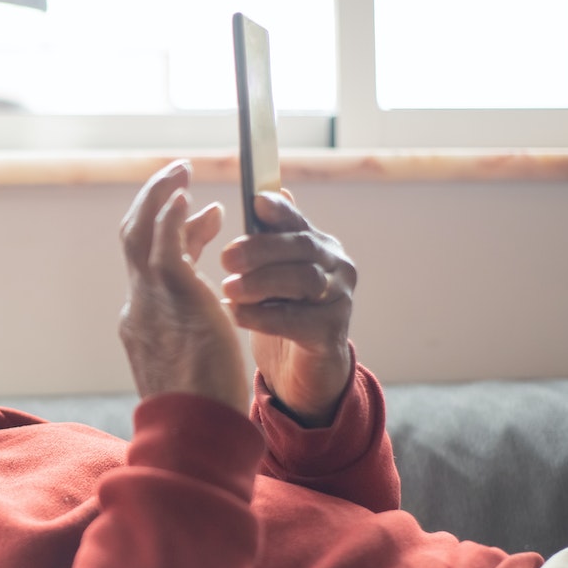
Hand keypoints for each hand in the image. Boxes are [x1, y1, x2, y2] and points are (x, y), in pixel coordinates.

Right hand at [118, 161, 249, 414]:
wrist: (195, 432)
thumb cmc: (203, 412)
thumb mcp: (194, 366)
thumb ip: (193, 338)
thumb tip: (210, 321)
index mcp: (142, 323)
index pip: (151, 264)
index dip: (174, 233)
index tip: (205, 216)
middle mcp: (138, 306)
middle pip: (132, 240)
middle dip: (151, 202)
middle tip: (178, 175)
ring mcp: (150, 300)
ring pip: (140, 232)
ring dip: (159, 195)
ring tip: (181, 169)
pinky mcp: (172, 297)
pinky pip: (163, 242)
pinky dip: (170, 213)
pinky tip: (186, 193)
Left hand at [220, 191, 355, 426]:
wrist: (301, 371)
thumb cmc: (283, 314)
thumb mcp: (272, 275)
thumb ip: (268, 242)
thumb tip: (262, 195)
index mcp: (321, 247)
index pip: (299, 222)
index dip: (280, 210)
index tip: (256, 202)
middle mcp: (338, 267)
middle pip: (302, 248)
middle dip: (261, 250)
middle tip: (226, 257)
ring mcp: (340, 300)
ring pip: (303, 281)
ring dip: (261, 283)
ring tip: (228, 289)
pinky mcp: (332, 333)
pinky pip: (297, 321)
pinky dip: (263, 317)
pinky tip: (237, 316)